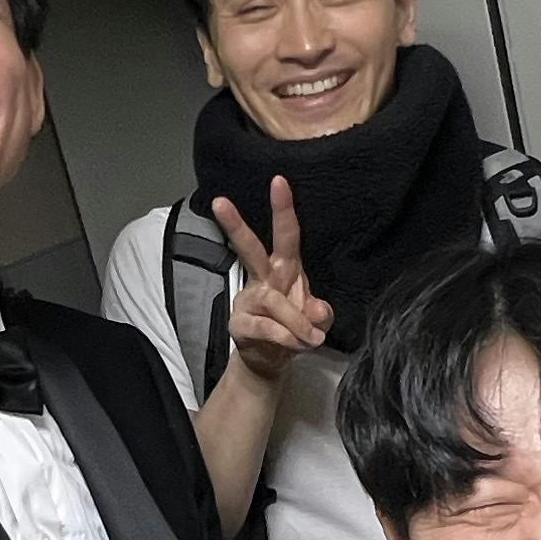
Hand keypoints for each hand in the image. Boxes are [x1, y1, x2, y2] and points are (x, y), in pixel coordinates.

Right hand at [213, 179, 329, 386]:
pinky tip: (297, 345)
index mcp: (284, 268)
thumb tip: (317, 312)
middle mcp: (263, 278)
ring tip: (313, 338)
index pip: (286, 234)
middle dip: (235, 225)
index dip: (283, 208)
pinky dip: (285, 337)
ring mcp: (247, 300)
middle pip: (249, 248)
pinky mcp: (239, 324)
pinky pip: (265, 327)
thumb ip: (321, 313)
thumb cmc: (294, 327)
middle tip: (219, 200)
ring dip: (295, 321)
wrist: (272, 360)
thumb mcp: (317, 320)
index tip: (279, 180)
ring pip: (272, 300)